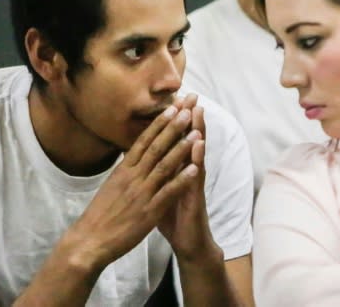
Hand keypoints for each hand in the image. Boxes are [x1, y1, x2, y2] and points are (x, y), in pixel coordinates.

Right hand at [63, 101, 201, 270]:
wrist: (90, 240)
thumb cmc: (100, 214)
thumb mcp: (111, 184)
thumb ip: (125, 169)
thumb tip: (132, 153)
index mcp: (123, 170)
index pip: (143, 141)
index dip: (159, 123)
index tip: (171, 108)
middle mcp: (133, 177)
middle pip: (155, 147)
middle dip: (173, 127)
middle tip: (187, 109)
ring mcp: (141, 193)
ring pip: (164, 166)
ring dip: (181, 149)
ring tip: (196, 133)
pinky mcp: (149, 211)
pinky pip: (168, 192)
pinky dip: (181, 179)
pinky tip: (194, 169)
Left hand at [158, 94, 218, 259]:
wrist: (188, 242)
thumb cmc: (172, 217)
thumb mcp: (158, 192)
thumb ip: (153, 175)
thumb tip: (139, 161)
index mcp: (173, 170)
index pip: (174, 140)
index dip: (173, 121)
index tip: (172, 99)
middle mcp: (185, 172)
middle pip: (188, 139)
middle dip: (189, 118)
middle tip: (191, 96)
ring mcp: (193, 182)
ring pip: (196, 153)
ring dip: (198, 132)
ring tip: (198, 111)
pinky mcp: (196, 195)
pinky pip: (196, 175)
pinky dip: (197, 159)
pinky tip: (199, 145)